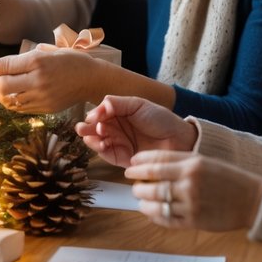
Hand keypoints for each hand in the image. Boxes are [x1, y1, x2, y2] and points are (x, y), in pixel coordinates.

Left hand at [0, 45, 100, 113]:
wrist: (92, 79)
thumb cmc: (71, 60)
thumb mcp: (48, 50)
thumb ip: (23, 56)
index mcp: (40, 62)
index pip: (5, 66)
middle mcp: (39, 81)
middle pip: (2, 85)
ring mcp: (42, 98)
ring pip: (7, 99)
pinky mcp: (44, 108)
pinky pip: (18, 107)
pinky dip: (4, 99)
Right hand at [75, 95, 197, 167]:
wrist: (178, 139)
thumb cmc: (161, 119)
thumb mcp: (138, 105)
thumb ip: (117, 103)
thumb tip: (99, 107)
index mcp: (117, 113)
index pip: (98, 114)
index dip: (93, 115)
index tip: (94, 117)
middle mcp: (115, 128)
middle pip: (93, 128)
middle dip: (86, 129)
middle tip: (83, 129)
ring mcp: (117, 143)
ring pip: (96, 142)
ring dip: (92, 139)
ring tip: (98, 136)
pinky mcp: (121, 158)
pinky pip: (105, 154)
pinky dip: (100, 150)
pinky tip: (102, 144)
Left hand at [125, 150, 261, 230]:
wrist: (253, 199)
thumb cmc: (228, 178)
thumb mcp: (204, 161)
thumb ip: (179, 161)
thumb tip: (150, 164)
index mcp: (192, 165)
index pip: (156, 162)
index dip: (138, 164)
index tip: (130, 166)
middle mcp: (189, 183)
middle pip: (152, 184)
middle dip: (138, 185)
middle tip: (134, 185)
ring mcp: (191, 204)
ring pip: (156, 203)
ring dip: (143, 201)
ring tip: (140, 199)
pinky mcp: (194, 221)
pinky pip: (166, 219)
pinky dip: (155, 216)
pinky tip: (151, 212)